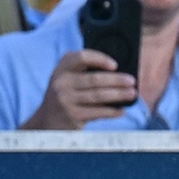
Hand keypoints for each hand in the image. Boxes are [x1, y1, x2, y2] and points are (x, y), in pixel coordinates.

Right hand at [19, 50, 135, 129]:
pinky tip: (121, 110)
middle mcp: (61, 83)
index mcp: (62, 69)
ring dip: (119, 95)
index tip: (115, 65)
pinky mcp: (72, 116)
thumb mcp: (67, 80)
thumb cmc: (66, 96)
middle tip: (132, 81)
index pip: (80, 57)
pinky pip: (98, 112)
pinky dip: (112, 111)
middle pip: (94, 79)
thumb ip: (85, 72)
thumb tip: (118, 73)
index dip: (99, 59)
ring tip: (132, 94)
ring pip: (98, 96)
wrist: (46, 121)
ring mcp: (65, 100)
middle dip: (117, 80)